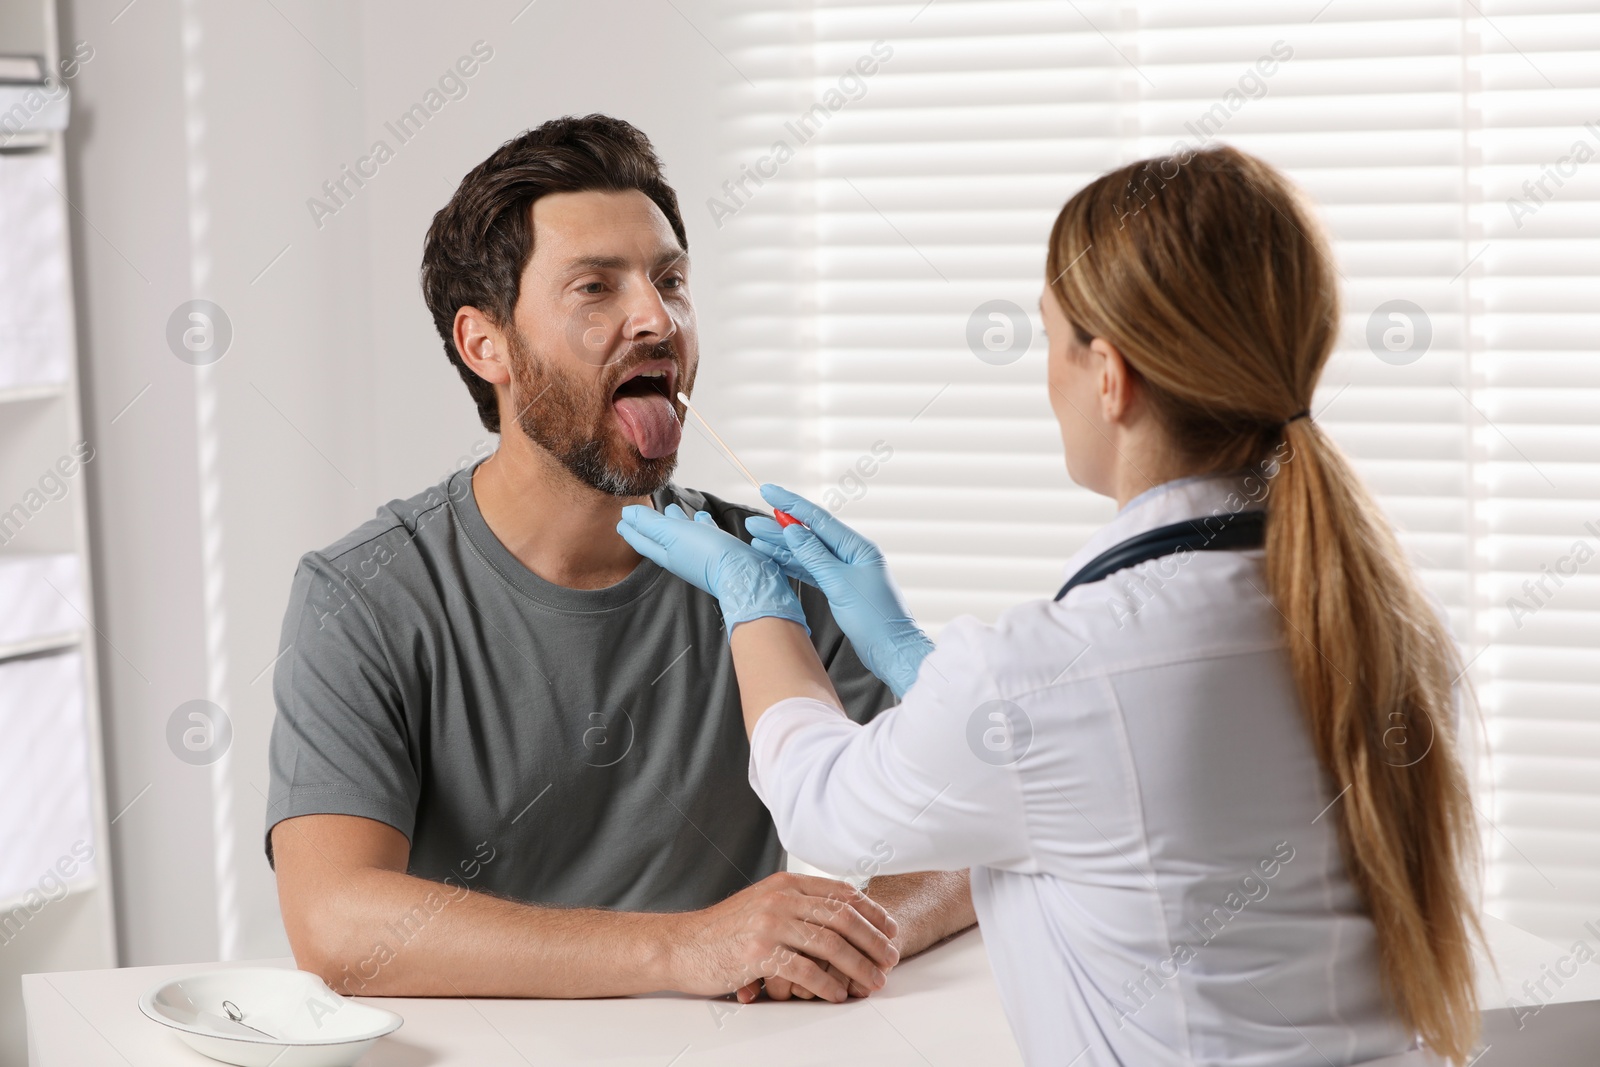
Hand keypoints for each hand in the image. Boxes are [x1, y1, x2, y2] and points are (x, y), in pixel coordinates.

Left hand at [617, 503, 809, 634]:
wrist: (744, 576)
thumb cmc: (708, 555)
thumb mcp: (673, 535)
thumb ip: (650, 525)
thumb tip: (627, 515)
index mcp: (666, 553)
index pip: (642, 540)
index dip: (631, 529)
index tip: (621, 520)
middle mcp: (681, 555)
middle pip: (660, 537)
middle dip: (650, 525)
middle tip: (640, 515)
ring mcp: (700, 555)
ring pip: (683, 534)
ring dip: (675, 521)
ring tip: (672, 508)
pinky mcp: (719, 552)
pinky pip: (705, 534)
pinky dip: (701, 524)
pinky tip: (703, 517)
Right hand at [667, 872, 900, 1003]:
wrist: (681, 945)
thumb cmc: (724, 931)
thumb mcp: (763, 904)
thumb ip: (796, 905)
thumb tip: (840, 921)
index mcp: (786, 884)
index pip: (841, 893)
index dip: (872, 912)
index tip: (890, 930)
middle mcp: (781, 898)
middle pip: (842, 917)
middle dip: (873, 941)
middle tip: (890, 960)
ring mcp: (770, 923)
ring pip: (830, 944)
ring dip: (858, 966)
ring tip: (872, 982)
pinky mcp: (759, 952)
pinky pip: (805, 970)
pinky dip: (826, 985)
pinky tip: (837, 995)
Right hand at [745, 485, 933, 697]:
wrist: (891, 650)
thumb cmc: (874, 619)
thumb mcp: (840, 584)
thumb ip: (815, 556)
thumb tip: (793, 530)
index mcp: (858, 548)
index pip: (818, 519)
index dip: (790, 504)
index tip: (768, 491)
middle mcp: (852, 555)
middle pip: (810, 535)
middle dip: (780, 527)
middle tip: (752, 521)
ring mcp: (845, 571)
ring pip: (808, 553)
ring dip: (783, 546)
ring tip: (756, 537)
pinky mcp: (840, 588)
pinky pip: (811, 570)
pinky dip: (793, 564)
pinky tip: (775, 557)